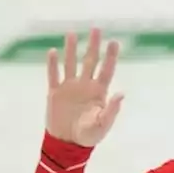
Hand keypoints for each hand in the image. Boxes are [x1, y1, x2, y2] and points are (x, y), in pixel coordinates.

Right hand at [45, 28, 123, 147]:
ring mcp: (69, 87)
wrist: (67, 143)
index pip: (106, 70)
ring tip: (72, 34)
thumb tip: (121, 94)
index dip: (110, 56)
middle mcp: (85, 85)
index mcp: (99, 92)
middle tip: (96, 29)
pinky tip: (52, 52)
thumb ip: (111, 110)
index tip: (114, 42)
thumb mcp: (102, 124)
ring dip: (71, 50)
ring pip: (71, 64)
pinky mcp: (55, 93)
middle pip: (90, 61)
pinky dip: (52, 64)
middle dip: (93, 46)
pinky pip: (53, 76)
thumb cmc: (88, 135)